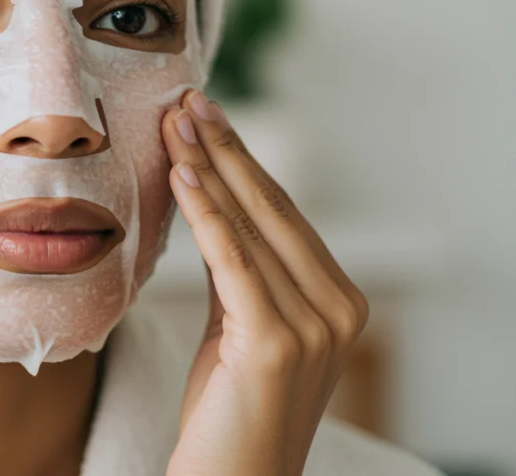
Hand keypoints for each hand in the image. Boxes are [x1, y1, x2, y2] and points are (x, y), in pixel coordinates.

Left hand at [161, 90, 368, 475]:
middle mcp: (340, 309)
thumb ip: (238, 272)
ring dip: (210, 167)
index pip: (283, 214)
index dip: (242, 160)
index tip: (204, 115)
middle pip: (273, 210)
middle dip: (226, 149)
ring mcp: (316, 326)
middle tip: (187, 100)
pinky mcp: (278, 342)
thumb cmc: (229, 414)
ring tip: (175, 122)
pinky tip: (183, 173)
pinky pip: (234, 262)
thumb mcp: (239, 328)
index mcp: (340, 301)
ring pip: (253, 227)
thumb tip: (209, 202)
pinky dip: (207, 212)